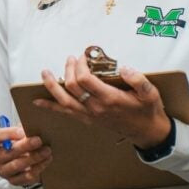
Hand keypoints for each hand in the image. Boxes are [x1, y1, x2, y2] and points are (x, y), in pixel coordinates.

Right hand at [0, 124, 51, 186]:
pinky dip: (38, 168)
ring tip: (47, 150)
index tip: (23, 131)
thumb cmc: (18, 142)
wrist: (21, 159)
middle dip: (25, 146)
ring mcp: (3, 171)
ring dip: (34, 157)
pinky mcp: (14, 181)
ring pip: (18, 165)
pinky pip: (26, 176)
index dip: (7, 134)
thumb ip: (21, 128)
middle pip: (7, 152)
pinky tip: (47, 160)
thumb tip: (33, 125)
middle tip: (39, 140)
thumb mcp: (17, 132)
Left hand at [33, 56, 170, 149]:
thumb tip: (125, 68)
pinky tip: (38, 102)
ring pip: (63, 101)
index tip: (82, 57)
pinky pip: (65, 112)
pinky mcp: (87, 119)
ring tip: (45, 73)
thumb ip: (138, 80)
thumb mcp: (150, 93)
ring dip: (52, 86)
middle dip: (68, 70)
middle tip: (70, 59)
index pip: (85, 79)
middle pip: (71, 87)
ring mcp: (90, 115)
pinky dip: (51, 107)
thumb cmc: (148, 110)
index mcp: (109, 98)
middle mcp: (96, 108)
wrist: (147, 132)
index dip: (80, 65)